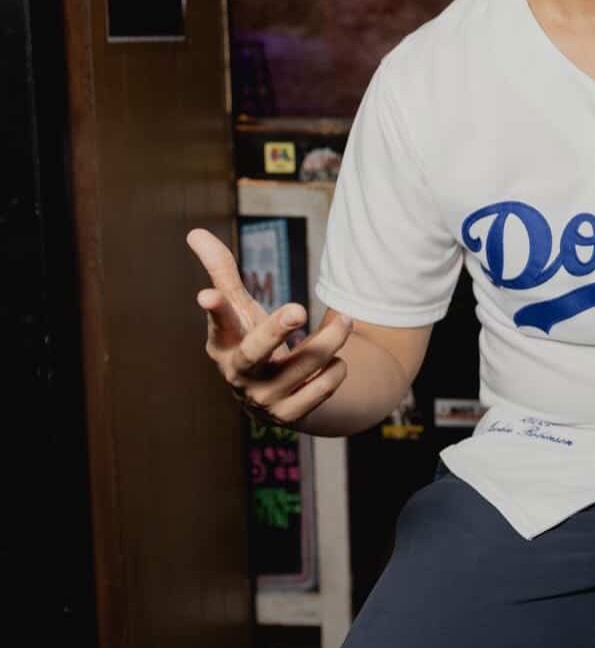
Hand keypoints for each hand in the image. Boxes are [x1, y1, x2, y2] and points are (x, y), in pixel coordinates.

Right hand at [186, 228, 351, 425]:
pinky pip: (322, 389)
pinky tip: (337, 361)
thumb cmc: (253, 341)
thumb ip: (222, 272)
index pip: (217, 325)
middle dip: (276, 331)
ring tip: (347, 321)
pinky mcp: (290, 416)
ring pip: (302, 367)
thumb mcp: (240, 309)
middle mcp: (239, 375)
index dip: (215, 311)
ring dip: (330, 340)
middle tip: (298, 309)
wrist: (276, 397)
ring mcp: (264, 399)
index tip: (207, 295)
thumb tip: (194, 231)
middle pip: (255, 353)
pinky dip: (335, 370)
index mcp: (223, 345)